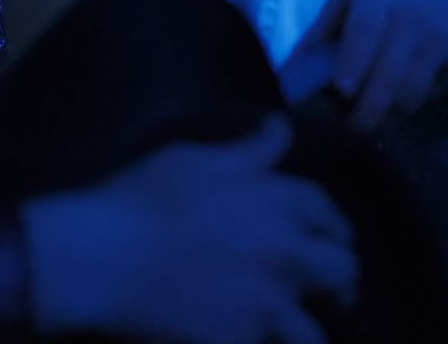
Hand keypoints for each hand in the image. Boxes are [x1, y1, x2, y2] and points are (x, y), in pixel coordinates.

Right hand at [21, 119, 357, 342]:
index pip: (331, 215)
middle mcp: (288, 254)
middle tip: (332, 290)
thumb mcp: (199, 157)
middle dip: (342, 280)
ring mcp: (267, 306)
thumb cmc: (146, 198)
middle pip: (343, 272)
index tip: (332, 238)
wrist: (104, 258)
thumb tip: (282, 126)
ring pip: (313, 334)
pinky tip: (251, 342)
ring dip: (307, 331)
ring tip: (297, 334)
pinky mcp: (240, 343)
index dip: (335, 227)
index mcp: (282, 202)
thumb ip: (252, 150)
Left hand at [281, 0, 447, 130]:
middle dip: (366, 112)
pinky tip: (401, 96)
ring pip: (410, 94)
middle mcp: (410, 18)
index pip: (365, 32)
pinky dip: (412, 102)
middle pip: (387, 77)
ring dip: (389, 115)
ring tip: (374, 117)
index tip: (341, 91)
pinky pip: (431, 92)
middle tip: (351, 129)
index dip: (353, 64)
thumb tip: (288, 75)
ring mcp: (438, 39)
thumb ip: (322, 30)